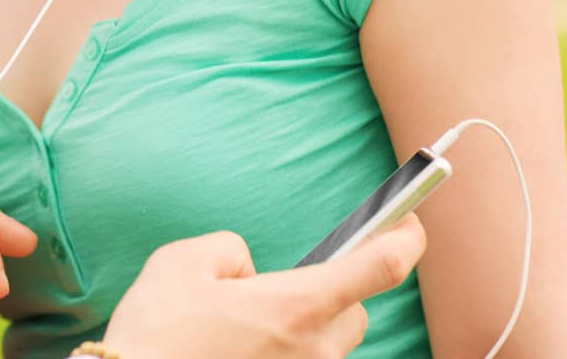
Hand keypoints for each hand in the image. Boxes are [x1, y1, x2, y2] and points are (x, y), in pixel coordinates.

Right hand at [103, 216, 427, 358]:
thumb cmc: (156, 334)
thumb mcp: (184, 262)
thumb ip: (231, 251)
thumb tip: (249, 272)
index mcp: (296, 307)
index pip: (380, 266)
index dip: (406, 237)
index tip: (410, 220)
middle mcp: (313, 350)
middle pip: (354, 311)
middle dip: (330, 290)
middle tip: (281, 285)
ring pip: (326, 343)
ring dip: (302, 326)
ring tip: (245, 325)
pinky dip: (280, 352)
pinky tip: (237, 348)